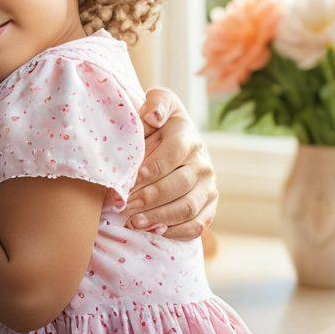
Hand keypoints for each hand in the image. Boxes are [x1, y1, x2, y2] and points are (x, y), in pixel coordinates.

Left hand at [123, 87, 219, 239]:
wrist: (178, 135)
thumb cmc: (159, 119)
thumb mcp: (159, 101)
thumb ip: (155, 104)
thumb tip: (153, 116)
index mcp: (188, 138)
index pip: (172, 155)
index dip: (152, 168)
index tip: (131, 179)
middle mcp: (203, 164)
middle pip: (179, 186)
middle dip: (150, 198)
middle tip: (125, 206)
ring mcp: (209, 187)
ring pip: (187, 208)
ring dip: (160, 217)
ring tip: (134, 222)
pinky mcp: (209, 206)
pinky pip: (197, 225)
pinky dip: (176, 231)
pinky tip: (154, 231)